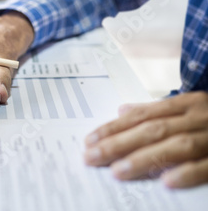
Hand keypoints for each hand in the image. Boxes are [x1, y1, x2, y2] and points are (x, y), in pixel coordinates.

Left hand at [84, 91, 207, 187]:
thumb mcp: (191, 105)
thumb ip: (157, 109)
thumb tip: (122, 110)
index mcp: (187, 103)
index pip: (142, 115)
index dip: (114, 127)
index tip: (90, 140)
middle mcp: (199, 116)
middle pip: (152, 129)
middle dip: (118, 143)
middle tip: (91, 157)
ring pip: (175, 145)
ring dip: (144, 158)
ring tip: (117, 171)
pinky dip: (188, 172)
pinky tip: (166, 182)